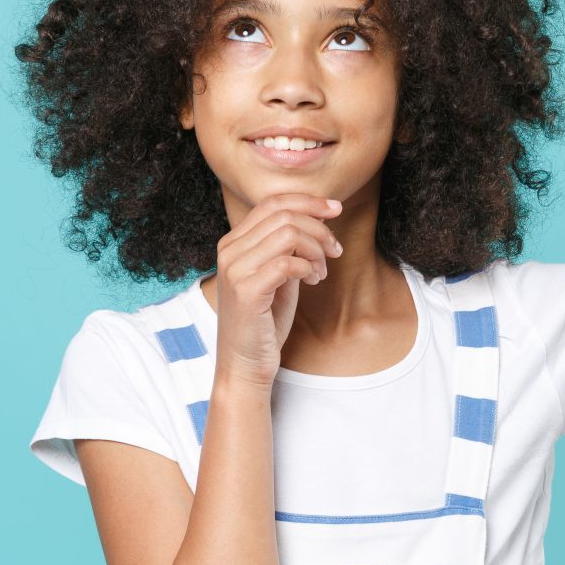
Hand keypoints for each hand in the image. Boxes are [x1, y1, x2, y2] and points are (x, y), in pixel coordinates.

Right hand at [212, 192, 344, 388]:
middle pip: (283, 214)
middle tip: (335, 250)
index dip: (308, 201)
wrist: (246, 363)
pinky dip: (308, 267)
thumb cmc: (264, 320)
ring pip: (288, 234)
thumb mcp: (279, 275)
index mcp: (233, 242)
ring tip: (322, 271)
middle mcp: (229, 250)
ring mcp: (234, 269)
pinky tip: (313, 281)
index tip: (335, 209)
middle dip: (319, 227)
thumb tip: (318, 218)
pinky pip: (287, 263)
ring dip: (316, 249)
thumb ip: (289, 247)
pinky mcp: (245, 291)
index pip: (272, 202)